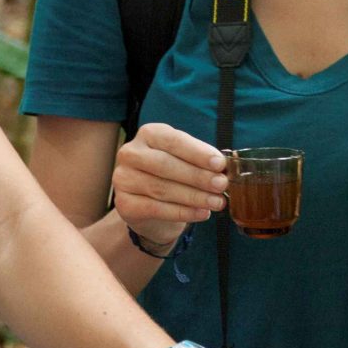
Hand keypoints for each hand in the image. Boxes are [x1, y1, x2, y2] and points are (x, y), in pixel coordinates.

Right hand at [112, 122, 226, 252]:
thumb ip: (202, 161)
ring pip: (161, 188)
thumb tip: (223, 169)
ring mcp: (123, 178)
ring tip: (216, 202)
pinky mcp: (123, 204)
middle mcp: (130, 153)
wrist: (150, 206)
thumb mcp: (186, 160)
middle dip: (197, 176)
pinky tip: (202, 214)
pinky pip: (155, 209)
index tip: (219, 164)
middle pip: (165, 165)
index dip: (197, 153)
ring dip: (194, 196)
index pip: (173, 141)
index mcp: (148, 134)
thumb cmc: (173, 175)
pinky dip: (182, 212)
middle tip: (221, 185)